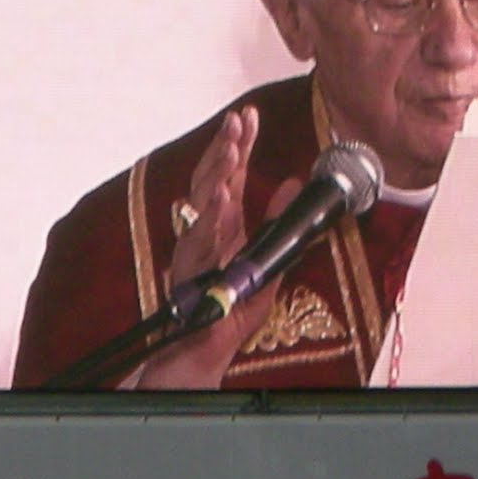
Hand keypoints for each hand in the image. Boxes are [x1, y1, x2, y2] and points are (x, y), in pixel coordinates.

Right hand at [139, 108, 292, 387]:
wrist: (196, 362)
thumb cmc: (227, 317)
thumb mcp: (265, 267)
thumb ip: (277, 227)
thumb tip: (292, 185)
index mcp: (220, 230)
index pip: (228, 180)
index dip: (237, 148)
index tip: (248, 117)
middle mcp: (202, 238)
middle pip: (209, 184)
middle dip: (224, 151)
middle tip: (239, 122)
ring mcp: (191, 258)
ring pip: (200, 209)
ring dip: (216, 177)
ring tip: (231, 149)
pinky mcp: (186, 282)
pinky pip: (197, 248)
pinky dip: (209, 223)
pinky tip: (221, 202)